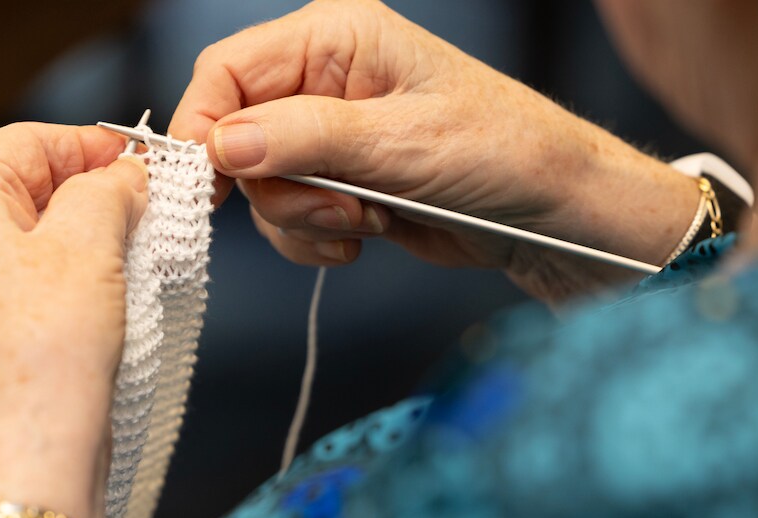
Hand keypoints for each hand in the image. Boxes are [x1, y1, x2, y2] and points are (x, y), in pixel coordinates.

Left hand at [0, 122, 145, 506]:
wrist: (23, 454)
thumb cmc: (50, 345)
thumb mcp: (91, 240)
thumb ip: (107, 188)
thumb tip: (120, 175)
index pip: (25, 142)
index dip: (88, 143)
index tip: (137, 160)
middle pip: (13, 196)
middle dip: (78, 196)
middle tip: (138, 209)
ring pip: (8, 254)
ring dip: (64, 249)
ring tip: (119, 263)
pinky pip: (1, 306)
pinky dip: (43, 298)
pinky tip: (81, 317)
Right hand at [171, 0, 695, 300]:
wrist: (553, 216)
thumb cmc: (502, 153)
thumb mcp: (401, 142)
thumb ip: (305, 139)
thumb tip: (222, 145)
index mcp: (336, 39)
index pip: (228, 70)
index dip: (204, 127)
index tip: (206, 184)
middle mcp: (324, 82)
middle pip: (236, 135)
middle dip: (276, 186)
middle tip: (335, 207)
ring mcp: (329, 137)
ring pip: (260, 186)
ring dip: (302, 218)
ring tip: (364, 221)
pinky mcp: (339, 184)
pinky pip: (288, 216)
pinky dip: (314, 238)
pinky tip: (364, 237)